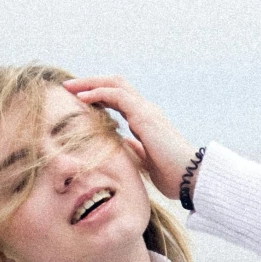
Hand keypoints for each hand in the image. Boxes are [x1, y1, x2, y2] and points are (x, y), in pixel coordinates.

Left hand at [63, 76, 198, 203]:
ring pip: (115, 84)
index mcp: (145, 121)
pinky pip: (118, 96)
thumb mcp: (146, 161)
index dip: (98, 96)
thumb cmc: (172, 174)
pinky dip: (98, 93)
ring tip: (70, 87)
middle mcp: (146, 111)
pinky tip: (82, 98)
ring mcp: (147, 111)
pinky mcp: (145, 116)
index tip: (77, 99)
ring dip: (90, 83)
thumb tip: (123, 143)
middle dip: (91, 83)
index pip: (118, 98)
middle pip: (115, 85)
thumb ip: (135, 149)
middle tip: (68, 87)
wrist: (191, 178)